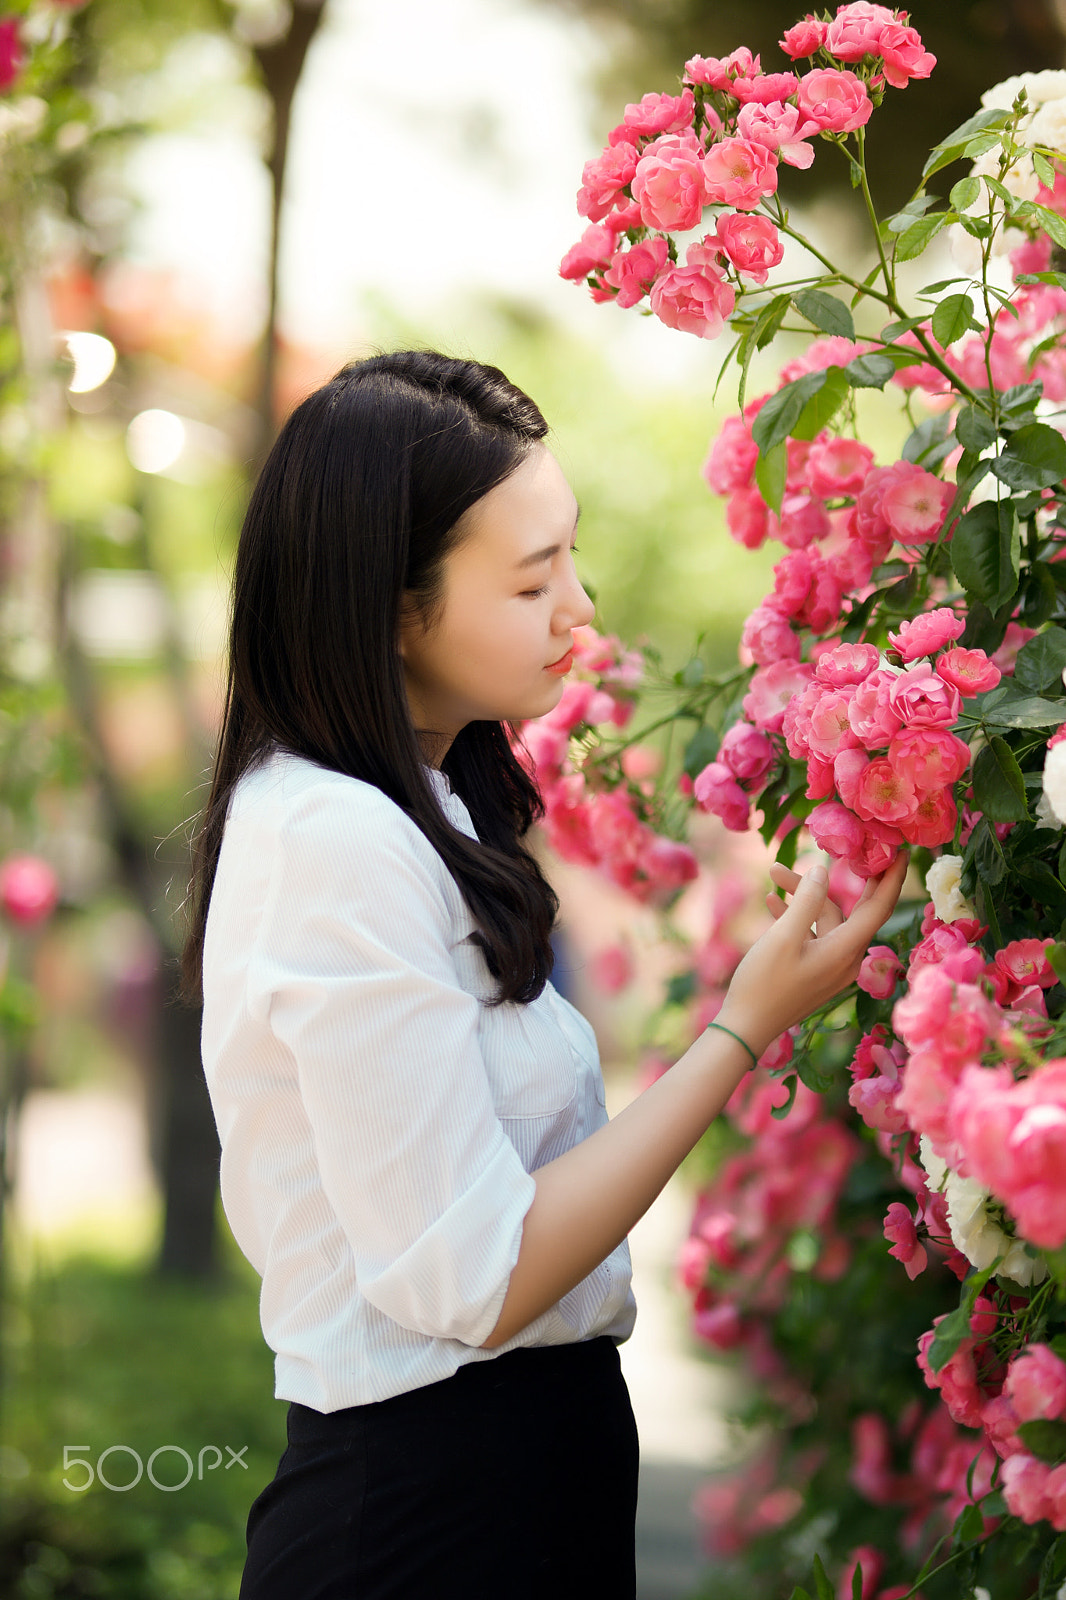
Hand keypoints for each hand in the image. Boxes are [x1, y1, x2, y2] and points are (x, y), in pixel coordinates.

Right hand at [715, 851, 908, 1060]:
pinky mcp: (814, 970)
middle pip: (858, 910)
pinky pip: (814, 934)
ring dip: (804, 896)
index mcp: (846, 950)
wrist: (745, 1028)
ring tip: (775, 874)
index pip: (880, 907)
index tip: (901, 850)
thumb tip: (823, 871)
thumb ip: (806, 901)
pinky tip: (772, 901)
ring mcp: (830, 966)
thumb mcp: (782, 937)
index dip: (892, 877)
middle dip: (856, 878)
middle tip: (861, 848)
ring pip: (827, 919)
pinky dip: (798, 916)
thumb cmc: (763, 983)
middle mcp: (846, 958)